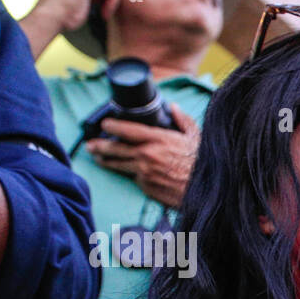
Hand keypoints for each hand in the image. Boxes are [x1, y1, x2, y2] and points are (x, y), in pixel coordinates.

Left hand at [85, 104, 199, 209]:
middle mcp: (148, 155)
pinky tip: (132, 174)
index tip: (104, 124)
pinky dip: (134, 176)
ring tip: (99, 158)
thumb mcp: (195, 137)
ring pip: (119, 166)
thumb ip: (182, 120)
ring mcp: (145, 173)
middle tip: (91, 144)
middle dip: (100, 146)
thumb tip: (173, 107)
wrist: (208, 191)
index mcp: (158, 139)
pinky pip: (136, 180)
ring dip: (107, 162)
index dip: (112, 126)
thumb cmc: (203, 163)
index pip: (128, 129)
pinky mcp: (148, 188)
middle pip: (116, 149)